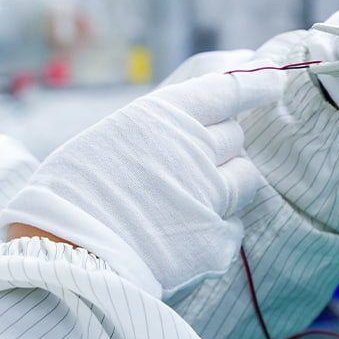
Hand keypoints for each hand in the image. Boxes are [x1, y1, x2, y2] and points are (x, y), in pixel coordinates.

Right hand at [0, 65, 282, 296]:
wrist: (64, 258)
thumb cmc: (68, 196)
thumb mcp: (107, 140)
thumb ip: (156, 134)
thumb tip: (184, 134)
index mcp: (164, 117)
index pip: (227, 89)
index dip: (256, 83)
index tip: (274, 80)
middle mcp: (195, 152)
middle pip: (235, 138)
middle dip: (222, 147)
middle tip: (194, 163)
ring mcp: (211, 197)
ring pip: (246, 179)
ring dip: (228, 184)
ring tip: (191, 200)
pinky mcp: (216, 242)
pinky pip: (233, 227)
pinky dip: (217, 230)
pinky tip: (184, 239)